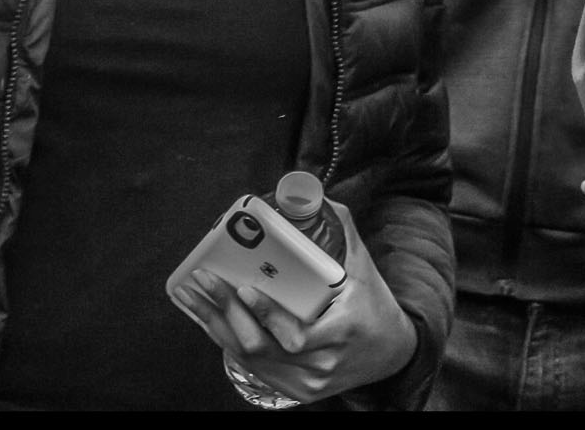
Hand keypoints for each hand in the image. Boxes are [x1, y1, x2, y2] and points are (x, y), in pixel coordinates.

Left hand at [168, 197, 416, 404]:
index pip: (297, 336)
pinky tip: (208, 318)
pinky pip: (255, 369)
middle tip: (203, 281)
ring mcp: (308, 383)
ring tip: (192, 296)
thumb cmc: (374, 306)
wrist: (392, 354)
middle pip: (264, 349)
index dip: (268, 316)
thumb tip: (306, 194)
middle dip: (226, 314)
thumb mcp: (363, 268)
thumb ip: (340, 230)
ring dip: (217, 327)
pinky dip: (227, 342)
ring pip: (252, 361)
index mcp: (342, 333)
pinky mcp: (296, 390)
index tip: (245, 289)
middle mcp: (323, 365)